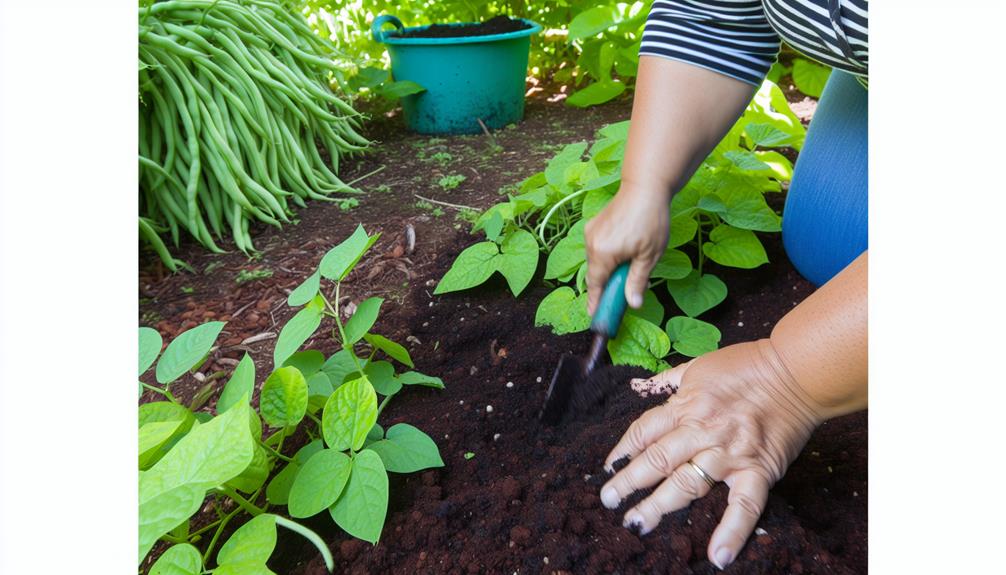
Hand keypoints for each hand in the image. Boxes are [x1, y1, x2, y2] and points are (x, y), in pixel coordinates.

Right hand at [584, 182, 668, 314]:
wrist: (645, 187)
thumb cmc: (651, 220)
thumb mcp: (649, 255)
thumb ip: (637, 281)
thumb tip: (634, 304)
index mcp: (603, 254)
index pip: (595, 285)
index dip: (595, 301)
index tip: (595, 315)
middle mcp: (591, 244)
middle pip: (595, 274)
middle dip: (606, 285)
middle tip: (621, 294)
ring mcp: (591, 233)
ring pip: (596, 260)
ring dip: (608, 268)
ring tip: (630, 266)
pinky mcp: (594, 225)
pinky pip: (597, 248)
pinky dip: (607, 255)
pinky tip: (624, 252)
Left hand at [599, 340, 825, 569]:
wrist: (795, 370)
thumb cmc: (747, 365)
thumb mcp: (700, 366)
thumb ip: (671, 380)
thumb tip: (645, 385)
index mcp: (686, 404)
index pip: (644, 431)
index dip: (624, 450)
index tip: (609, 467)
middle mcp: (702, 430)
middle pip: (657, 459)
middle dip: (629, 482)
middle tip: (609, 500)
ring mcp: (729, 452)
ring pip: (687, 482)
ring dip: (659, 504)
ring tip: (637, 522)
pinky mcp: (758, 469)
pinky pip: (744, 505)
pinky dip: (732, 531)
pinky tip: (718, 555)